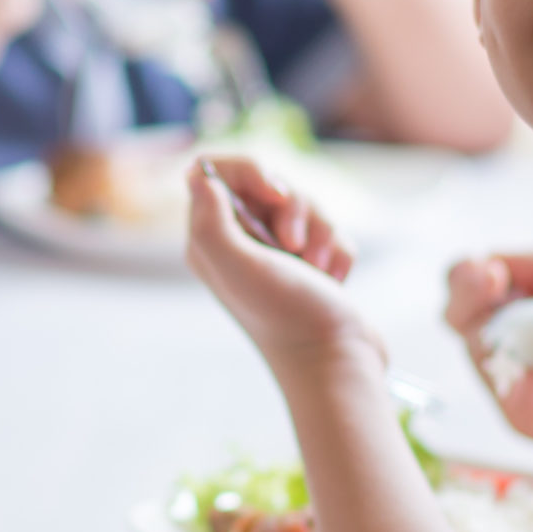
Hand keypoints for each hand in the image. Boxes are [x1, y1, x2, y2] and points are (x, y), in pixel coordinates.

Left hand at [183, 155, 376, 373]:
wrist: (335, 360)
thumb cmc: (286, 316)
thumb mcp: (238, 265)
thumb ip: (210, 220)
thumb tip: (196, 174)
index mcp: (210, 240)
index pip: (216, 172)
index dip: (251, 171)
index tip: (275, 195)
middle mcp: (238, 243)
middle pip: (268, 184)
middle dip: (295, 208)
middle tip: (294, 246)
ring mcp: (276, 254)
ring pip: (305, 206)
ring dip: (321, 232)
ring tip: (318, 270)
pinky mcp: (310, 264)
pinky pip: (329, 230)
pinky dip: (337, 251)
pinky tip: (334, 279)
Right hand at [443, 254, 532, 451]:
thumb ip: (530, 266)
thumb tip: (484, 265)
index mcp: (524, 308)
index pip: (475, 287)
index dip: (471, 276)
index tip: (491, 273)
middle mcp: (512, 342)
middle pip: (459, 312)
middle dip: (464, 290)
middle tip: (486, 281)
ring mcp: (512, 376)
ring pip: (468, 339)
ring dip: (478, 315)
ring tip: (503, 305)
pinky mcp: (518, 409)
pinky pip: (489, 375)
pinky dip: (495, 352)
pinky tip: (513, 343)